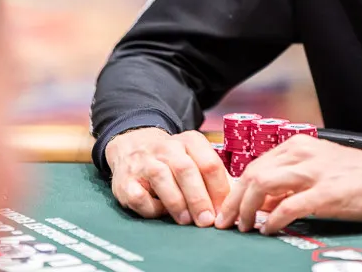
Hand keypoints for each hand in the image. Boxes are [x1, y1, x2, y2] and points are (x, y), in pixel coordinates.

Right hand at [105, 127, 229, 227]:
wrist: (132, 146)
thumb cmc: (173, 160)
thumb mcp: (195, 158)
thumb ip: (214, 177)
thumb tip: (236, 201)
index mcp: (190, 141)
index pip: (209, 163)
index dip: (219, 189)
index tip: (224, 211)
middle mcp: (167, 147)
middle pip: (186, 170)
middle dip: (199, 198)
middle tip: (207, 221)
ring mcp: (144, 162)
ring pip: (162, 179)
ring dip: (177, 203)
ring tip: (187, 221)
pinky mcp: (125, 180)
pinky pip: (139, 196)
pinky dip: (151, 208)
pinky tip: (160, 213)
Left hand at [214, 135, 361, 234]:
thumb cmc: (361, 175)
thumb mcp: (322, 167)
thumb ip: (292, 180)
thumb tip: (264, 202)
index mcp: (300, 146)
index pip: (255, 165)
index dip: (236, 189)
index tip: (228, 207)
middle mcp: (303, 154)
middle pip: (252, 174)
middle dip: (234, 201)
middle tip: (226, 222)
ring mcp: (314, 173)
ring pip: (262, 185)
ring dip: (246, 209)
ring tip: (243, 227)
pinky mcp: (325, 194)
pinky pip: (287, 208)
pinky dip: (272, 221)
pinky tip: (269, 230)